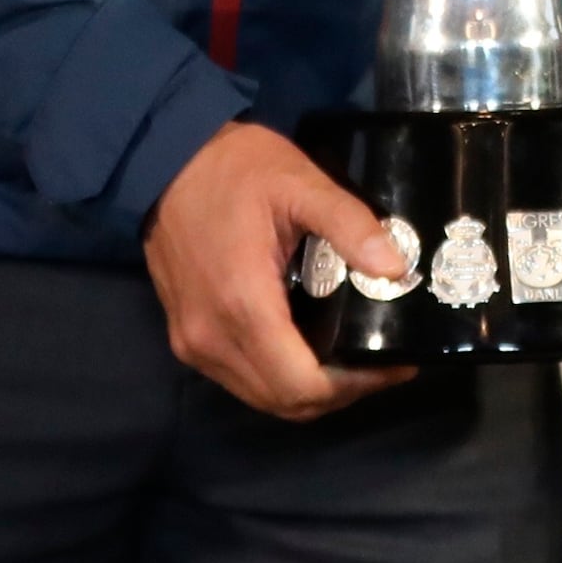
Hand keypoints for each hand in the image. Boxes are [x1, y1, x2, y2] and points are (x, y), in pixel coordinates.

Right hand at [144, 120, 410, 422]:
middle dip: (339, 392)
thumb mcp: (300, 183)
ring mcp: (193, 344)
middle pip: (285, 403)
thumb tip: (397, 269)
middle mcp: (212, 339)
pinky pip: (240, 380)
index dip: (355, 386)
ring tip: (351, 359)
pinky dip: (278, 379)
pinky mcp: (186, 338)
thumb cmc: (235, 169)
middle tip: (379, 363)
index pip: (302, 385)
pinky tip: (308, 349)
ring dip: (308, 391)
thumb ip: (350, 225)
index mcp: (243, 305)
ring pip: (261, 398)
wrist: (164, 159)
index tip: (394, 364)